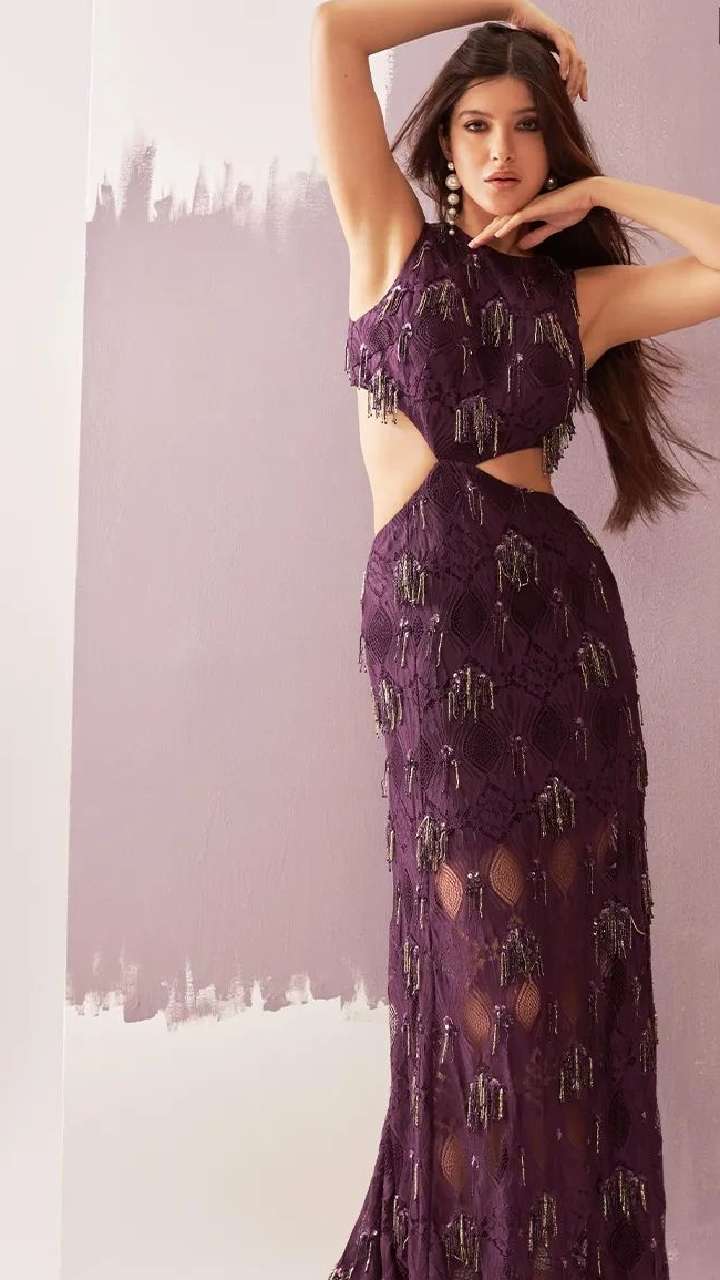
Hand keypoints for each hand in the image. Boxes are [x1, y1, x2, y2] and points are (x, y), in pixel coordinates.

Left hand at [468, 178, 596, 249]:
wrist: (587, 195)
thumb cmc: (572, 207)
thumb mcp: (552, 227)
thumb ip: (536, 236)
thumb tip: (521, 246)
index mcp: (528, 212)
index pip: (505, 224)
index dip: (492, 234)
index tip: (481, 244)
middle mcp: (525, 208)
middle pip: (500, 222)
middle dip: (485, 234)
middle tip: (471, 246)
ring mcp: (530, 206)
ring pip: (505, 220)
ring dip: (490, 231)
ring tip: (478, 242)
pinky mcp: (537, 206)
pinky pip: (519, 217)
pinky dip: (508, 225)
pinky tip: (498, 233)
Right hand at [509, 2, 587, 101]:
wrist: (520, 16)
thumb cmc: (527, 37)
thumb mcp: (540, 57)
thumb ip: (548, 68)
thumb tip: (549, 88)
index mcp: (568, 48)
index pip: (580, 68)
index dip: (583, 84)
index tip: (583, 99)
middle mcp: (569, 42)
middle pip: (581, 66)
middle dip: (579, 85)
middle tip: (572, 100)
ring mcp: (564, 36)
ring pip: (575, 60)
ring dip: (573, 79)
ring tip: (568, 93)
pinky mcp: (556, 32)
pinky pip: (564, 50)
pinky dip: (565, 64)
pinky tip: (562, 76)